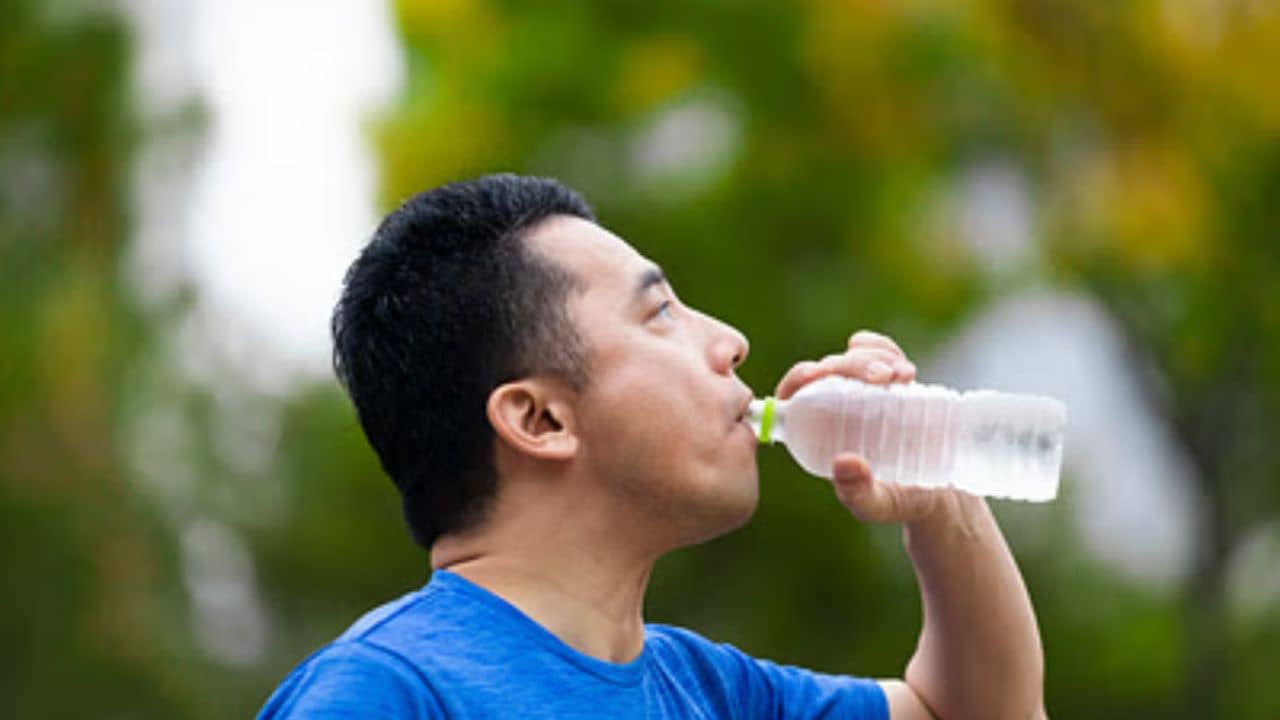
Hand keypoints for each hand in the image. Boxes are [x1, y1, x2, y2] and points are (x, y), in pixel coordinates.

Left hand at [774, 330, 949, 523]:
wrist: (944, 493)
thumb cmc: (904, 503)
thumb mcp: (881, 505)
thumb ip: (859, 494)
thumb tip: (843, 462)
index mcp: (819, 435)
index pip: (794, 398)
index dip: (798, 379)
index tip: (818, 374)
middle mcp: (836, 410)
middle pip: (828, 372)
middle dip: (850, 364)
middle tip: (882, 377)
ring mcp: (863, 392)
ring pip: (853, 357)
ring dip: (873, 355)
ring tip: (903, 375)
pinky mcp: (890, 382)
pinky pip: (879, 353)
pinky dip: (886, 349)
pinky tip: (902, 365)